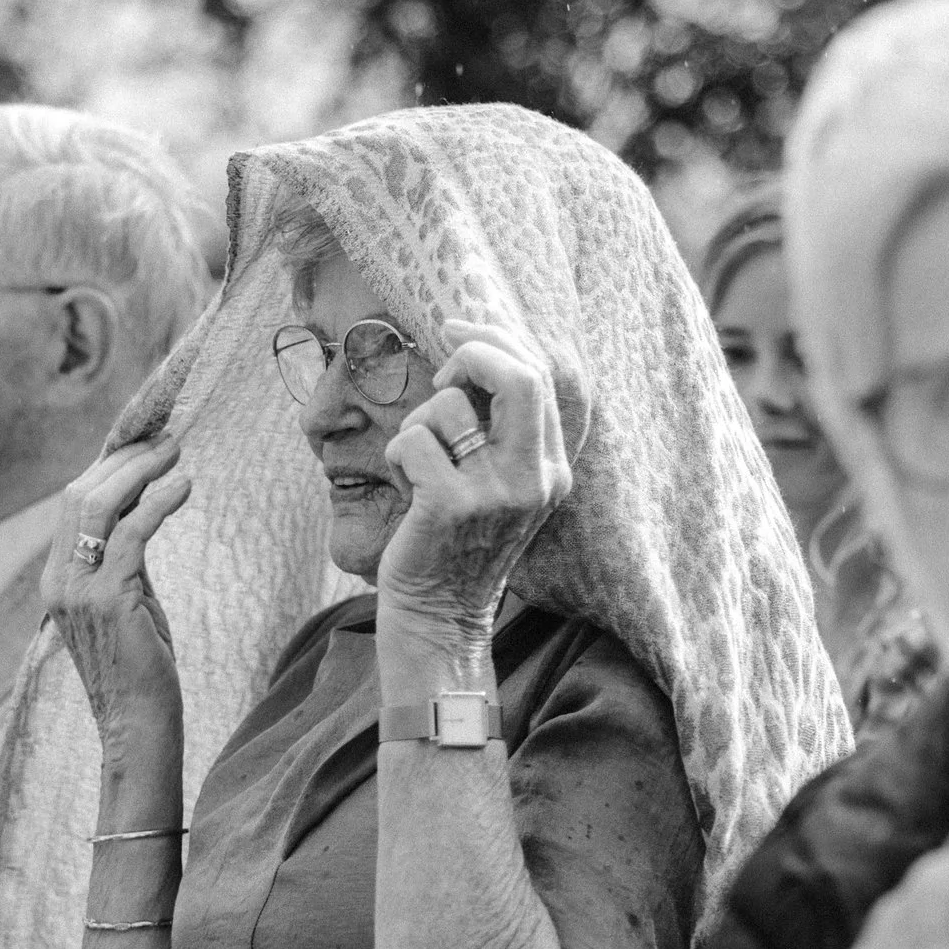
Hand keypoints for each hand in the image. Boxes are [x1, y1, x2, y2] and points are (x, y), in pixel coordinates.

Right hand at [43, 436, 191, 755]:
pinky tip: (184, 487)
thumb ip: (126, 561)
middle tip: (164, 440)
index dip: (107, 469)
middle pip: (79, 495)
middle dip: (123, 460)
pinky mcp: (108, 599)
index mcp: (57, 579)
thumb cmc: (141, 668)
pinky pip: (134, 533)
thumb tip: (144, 511)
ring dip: (139, 471)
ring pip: (98, 505)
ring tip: (175, 452)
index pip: (72, 505)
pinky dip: (159, 502)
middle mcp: (58, 580)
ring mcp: (77, 590)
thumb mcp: (127, 602)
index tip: (143, 447)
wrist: (138, 725)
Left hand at [378, 319, 571, 640]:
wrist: (441, 620)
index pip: (539, 376)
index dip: (494, 338)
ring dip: (418, 423)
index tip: (456, 328)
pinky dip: (397, 454)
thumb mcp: (497, 486)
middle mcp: (534, 479)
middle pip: (520, 375)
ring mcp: (496, 494)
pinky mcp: (451, 507)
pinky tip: (404, 487)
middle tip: (438, 374)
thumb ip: (498, 430)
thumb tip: (470, 350)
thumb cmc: (456, 544)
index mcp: (551, 469)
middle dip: (470, 353)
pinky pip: (413, 439)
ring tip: (418, 465)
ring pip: (449, 406)